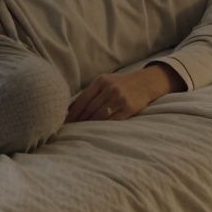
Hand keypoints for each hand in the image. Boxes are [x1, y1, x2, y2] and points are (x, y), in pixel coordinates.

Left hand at [65, 65, 183, 122]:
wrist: (145, 82)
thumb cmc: (120, 83)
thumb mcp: (104, 81)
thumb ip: (90, 92)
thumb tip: (70, 107)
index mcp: (101, 81)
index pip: (82, 98)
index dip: (73, 111)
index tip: (65, 121)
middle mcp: (110, 89)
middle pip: (90, 108)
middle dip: (79, 120)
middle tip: (70, 129)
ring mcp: (119, 98)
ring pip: (99, 115)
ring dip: (89, 124)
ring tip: (81, 131)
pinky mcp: (128, 108)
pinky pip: (112, 120)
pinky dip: (102, 126)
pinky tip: (96, 130)